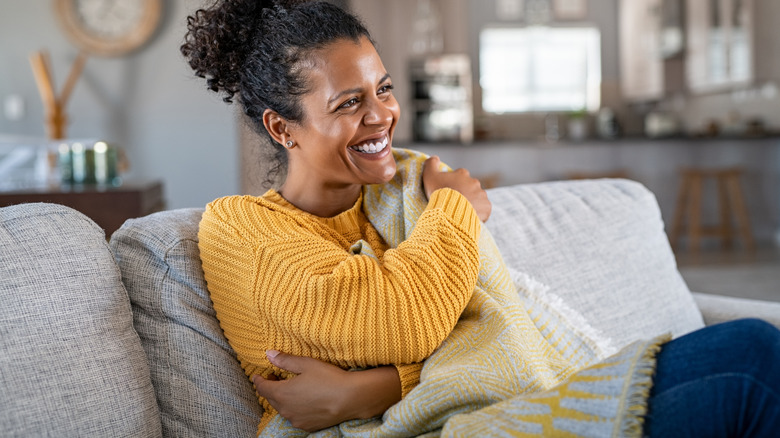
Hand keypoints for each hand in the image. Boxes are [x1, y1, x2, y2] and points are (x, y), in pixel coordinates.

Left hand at [253, 350, 400, 431]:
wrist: (351, 398)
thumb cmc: (328, 378)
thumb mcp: (306, 364)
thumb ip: (285, 360)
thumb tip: (269, 354)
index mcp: (282, 393)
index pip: (262, 388)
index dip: (258, 380)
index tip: (258, 375)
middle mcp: (286, 410)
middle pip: (271, 399)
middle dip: (271, 388)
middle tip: (275, 377)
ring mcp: (296, 420)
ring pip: (283, 409)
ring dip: (282, 398)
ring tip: (290, 388)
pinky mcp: (307, 426)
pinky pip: (295, 416)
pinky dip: (294, 408)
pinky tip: (303, 401)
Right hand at [422, 156, 491, 221]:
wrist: (450, 212)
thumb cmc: (439, 193)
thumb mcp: (429, 176)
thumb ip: (431, 164)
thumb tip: (435, 158)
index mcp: (462, 174)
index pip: (459, 176)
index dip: (453, 183)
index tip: (448, 191)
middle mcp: (474, 182)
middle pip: (469, 187)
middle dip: (464, 193)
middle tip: (454, 202)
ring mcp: (482, 194)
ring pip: (477, 198)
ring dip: (471, 203)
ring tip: (462, 212)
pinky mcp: (487, 206)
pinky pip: (484, 209)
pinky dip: (479, 213)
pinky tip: (470, 217)